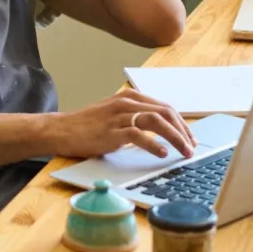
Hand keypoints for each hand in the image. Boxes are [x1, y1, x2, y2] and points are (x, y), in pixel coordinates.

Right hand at [45, 89, 196, 159]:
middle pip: (166, 112)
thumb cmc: (86, 126)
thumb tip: (160, 133)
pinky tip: (162, 153)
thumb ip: (135, 119)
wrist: (60, 130)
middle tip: (192, 148)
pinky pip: (138, 135)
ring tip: (184, 152)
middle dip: (184, 131)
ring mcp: (119, 116)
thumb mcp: (114, 117)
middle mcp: (126, 103)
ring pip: (157, 121)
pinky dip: (154, 144)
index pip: (165, 107)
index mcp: (130, 98)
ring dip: (176, 137)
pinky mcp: (111, 131)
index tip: (190, 138)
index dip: (182, 124)